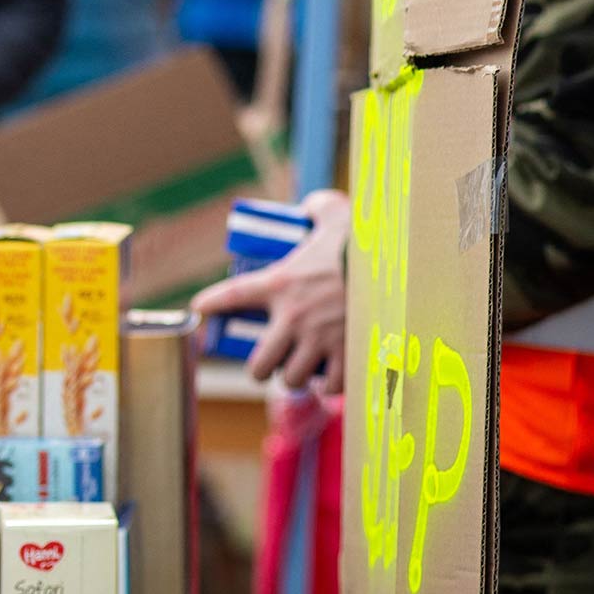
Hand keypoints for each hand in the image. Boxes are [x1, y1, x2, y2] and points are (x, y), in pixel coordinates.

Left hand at [190, 192, 350, 393]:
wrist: (395, 262)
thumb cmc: (360, 239)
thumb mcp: (334, 217)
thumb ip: (320, 208)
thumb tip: (310, 207)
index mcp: (280, 282)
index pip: (233, 295)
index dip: (211, 305)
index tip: (198, 311)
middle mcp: (294, 316)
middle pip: (260, 365)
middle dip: (262, 369)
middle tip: (271, 361)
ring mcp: (321, 338)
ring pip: (294, 379)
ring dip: (296, 377)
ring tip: (301, 369)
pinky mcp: (350, 352)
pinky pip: (334, 385)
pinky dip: (332, 386)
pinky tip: (330, 380)